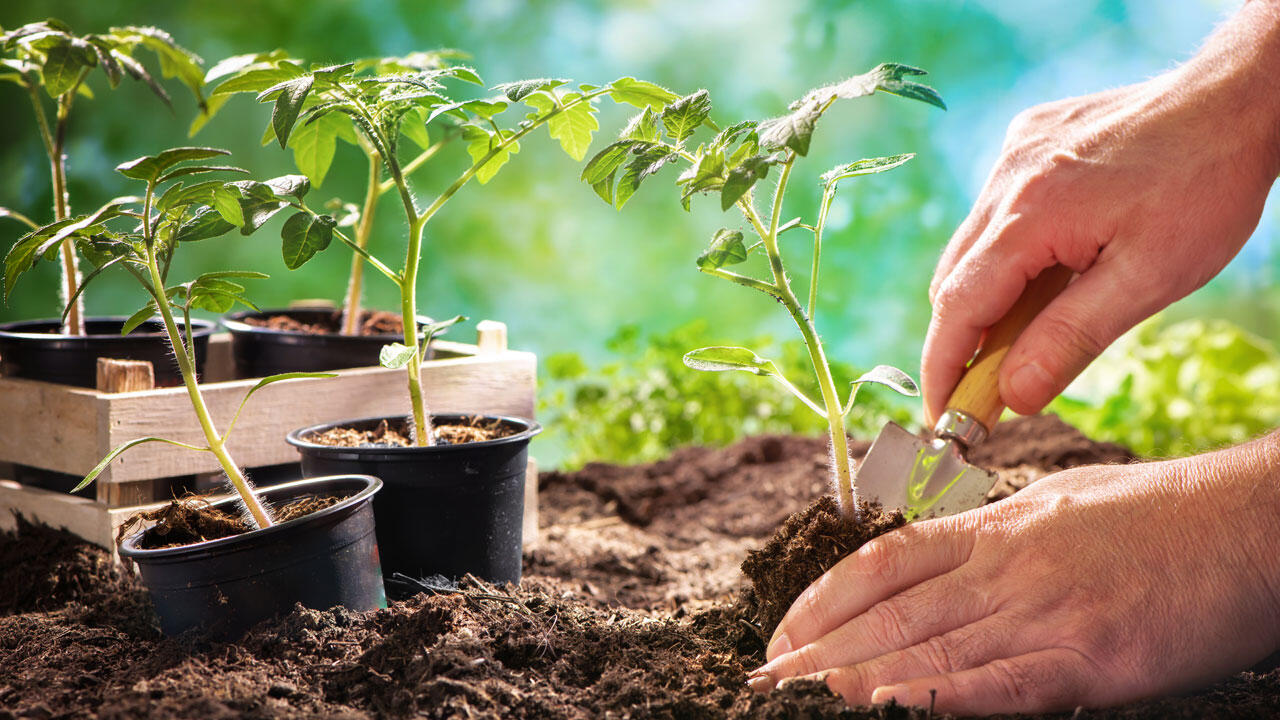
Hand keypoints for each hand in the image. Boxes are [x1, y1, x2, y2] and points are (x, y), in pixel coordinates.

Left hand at [748, 432, 1279, 714]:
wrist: (1246, 525)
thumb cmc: (1158, 514)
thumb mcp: (1059, 505)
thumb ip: (996, 535)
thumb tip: (946, 558)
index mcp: (995, 528)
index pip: (884, 563)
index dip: (823, 597)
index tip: (783, 629)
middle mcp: (1005, 566)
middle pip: (890, 612)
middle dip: (818, 647)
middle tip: (764, 676)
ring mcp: (1043, 610)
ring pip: (928, 649)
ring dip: (855, 678)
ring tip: (799, 696)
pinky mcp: (1088, 657)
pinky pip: (997, 684)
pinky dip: (935, 698)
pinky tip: (885, 708)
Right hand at [921, 0, 1279, 424]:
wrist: (1236, 98)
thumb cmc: (1204, 186)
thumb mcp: (1149, 279)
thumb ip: (1071, 339)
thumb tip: (1013, 397)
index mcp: (1028, 216)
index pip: (958, 309)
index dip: (943, 369)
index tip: (940, 418)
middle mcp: (1005, 180)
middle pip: (954, 280)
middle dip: (963, 341)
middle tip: (989, 391)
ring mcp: (1013, 156)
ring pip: (973, 247)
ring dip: (988, 296)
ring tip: (1030, 329)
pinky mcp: (1027, 140)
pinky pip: (996, 210)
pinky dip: (1007, 252)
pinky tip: (1054, 261)